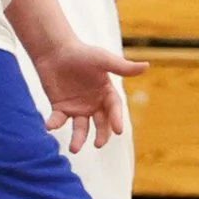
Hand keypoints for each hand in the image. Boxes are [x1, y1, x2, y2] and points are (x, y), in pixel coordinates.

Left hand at [33, 37, 149, 153]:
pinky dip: (55, 123)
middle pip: (100, 123)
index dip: (117, 119)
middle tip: (98, 144)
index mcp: (106, 93)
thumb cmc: (81, 53)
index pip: (114, 109)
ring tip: (74, 148)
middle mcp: (93, 104)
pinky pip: (58, 119)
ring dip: (78, 138)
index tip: (119, 130)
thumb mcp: (102, 59)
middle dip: (101, 134)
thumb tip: (147, 66)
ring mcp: (77, 108)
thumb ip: (122, 67)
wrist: (55, 50)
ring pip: (80, 127)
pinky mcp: (60, 108)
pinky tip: (50, 126)